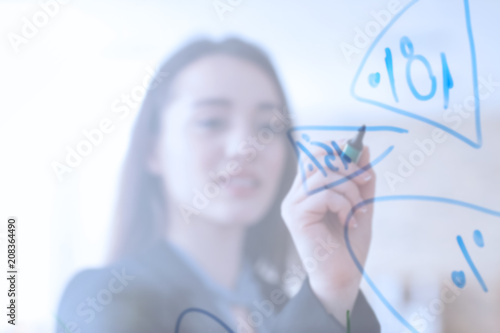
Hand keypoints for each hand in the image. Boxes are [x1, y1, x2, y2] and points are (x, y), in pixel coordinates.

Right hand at [280, 143, 375, 325]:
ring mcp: (293, 204)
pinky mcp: (296, 215)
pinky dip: (344, 204)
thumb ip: (361, 180)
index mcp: (307, 190)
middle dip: (347, 165)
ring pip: (322, 175)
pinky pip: (324, 194)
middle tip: (365, 181)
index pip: (315, 155)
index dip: (337, 148)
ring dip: (349, 190)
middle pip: (317, 158)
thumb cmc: (349, 245)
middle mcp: (296, 194)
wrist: (342, 277)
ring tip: (358, 211)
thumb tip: (364, 149)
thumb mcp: (361, 204)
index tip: (360, 153)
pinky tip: (349, 221)